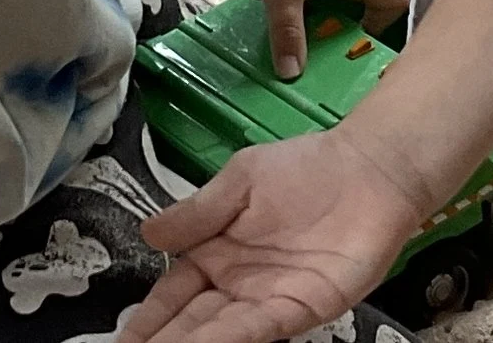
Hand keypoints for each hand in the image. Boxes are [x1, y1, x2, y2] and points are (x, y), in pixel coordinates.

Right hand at [124, 126, 430, 342]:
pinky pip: (260, 328)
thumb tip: (148, 234)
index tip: (123, 339)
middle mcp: (237, 284)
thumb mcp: (240, 178)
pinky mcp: (301, 307)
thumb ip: (196, 212)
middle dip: (162, 342)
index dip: (147, 319)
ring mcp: (268, 300)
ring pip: (220, 332)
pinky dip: (231, 338)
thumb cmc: (306, 168)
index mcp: (216, 253)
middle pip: (191, 323)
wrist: (368, 168)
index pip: (172, 294)